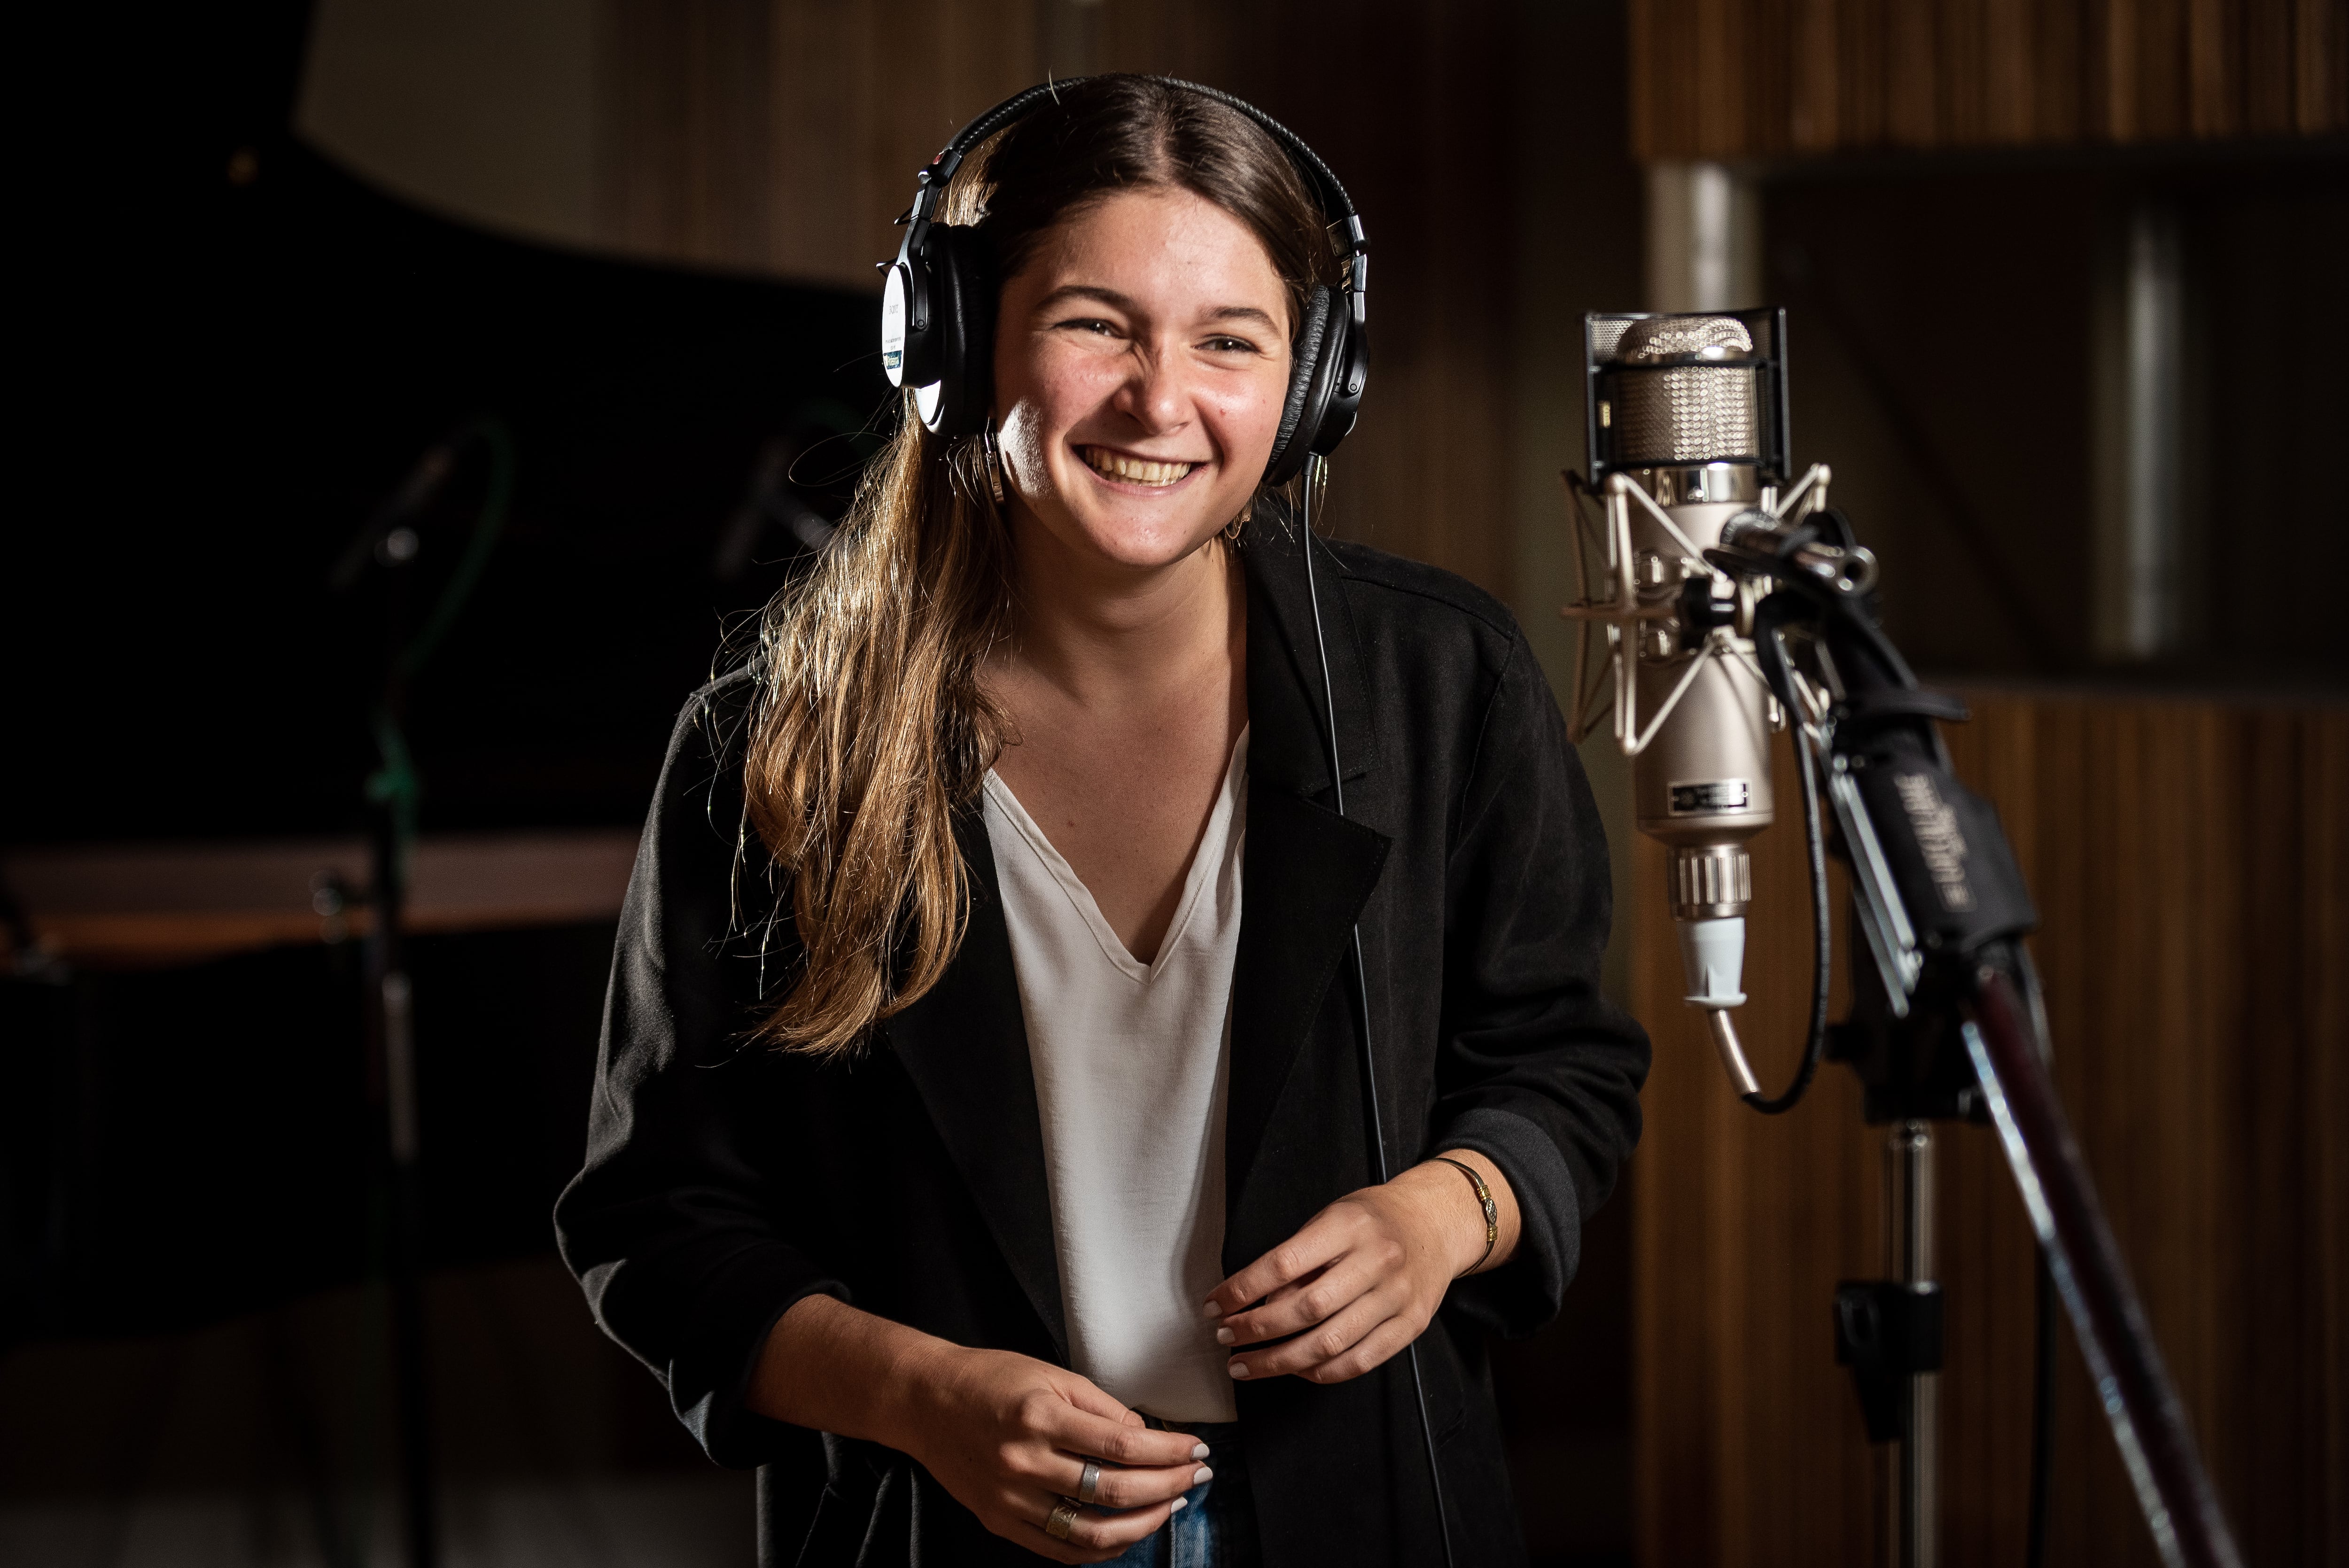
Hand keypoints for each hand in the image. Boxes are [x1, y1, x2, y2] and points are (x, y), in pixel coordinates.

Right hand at [894, 1344, 1209, 1563]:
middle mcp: (1026, 1461)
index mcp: (1042, 1416)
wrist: (926, 1402)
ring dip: (1142, 1524)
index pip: (1123, 1446)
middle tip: (1195, 1478)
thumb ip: (1102, 1408)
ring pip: (1092, 1531)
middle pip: (1115, 1491)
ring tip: (1169, 1508)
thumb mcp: (1051, 1375)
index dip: (1169, 1453)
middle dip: (1167, 1487)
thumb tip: (1147, 1438)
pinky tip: (1127, 1532)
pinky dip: (1101, 1547)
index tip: (1196, 1451)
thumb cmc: (989, 1380)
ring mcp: (1012, 1498)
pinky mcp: (1001, 1521)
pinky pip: (1061, 1549)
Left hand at [1201, 1154, 1513, 1384]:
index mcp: (1349, 1226)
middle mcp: (1377, 1261)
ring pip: (1330, 1344)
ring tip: (1247, 1364)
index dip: (1242, 1290)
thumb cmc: (1373, 1220)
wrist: (1434, 1223)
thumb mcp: (1331, 1218)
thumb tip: (1252, 1303)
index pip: (1284, 1263)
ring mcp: (1397, 1297)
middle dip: (1255, 1330)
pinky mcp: (1409, 1325)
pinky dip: (1320, 1373)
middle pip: (1306, 1309)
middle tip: (1225, 1339)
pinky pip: (1359, 1362)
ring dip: (1279, 1362)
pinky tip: (1295, 1370)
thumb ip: (1297, 1258)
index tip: (1216, 1305)